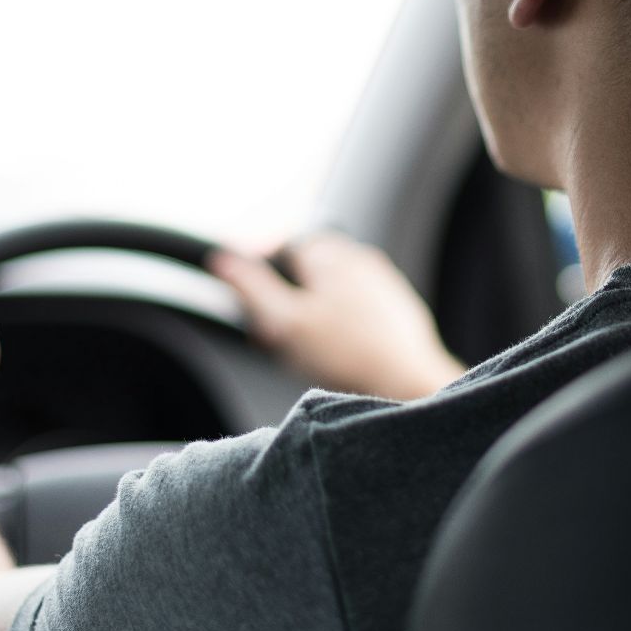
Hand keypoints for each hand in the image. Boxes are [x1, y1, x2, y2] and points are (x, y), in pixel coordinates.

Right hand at [210, 232, 464, 400]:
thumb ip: (251, 287)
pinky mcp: (397, 306)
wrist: (408, 383)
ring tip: (307, 349)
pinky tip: (339, 353)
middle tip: (278, 334)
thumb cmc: (347, 355)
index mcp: (328, 253)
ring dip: (313, 311)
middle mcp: (358, 257)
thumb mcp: (284, 322)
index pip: (281, 247)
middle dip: (287, 297)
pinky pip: (357, 308)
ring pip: (332, 289)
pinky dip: (341, 324)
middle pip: (307, 269)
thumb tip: (222, 259)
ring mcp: (381, 281)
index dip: (260, 276)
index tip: (255, 307)